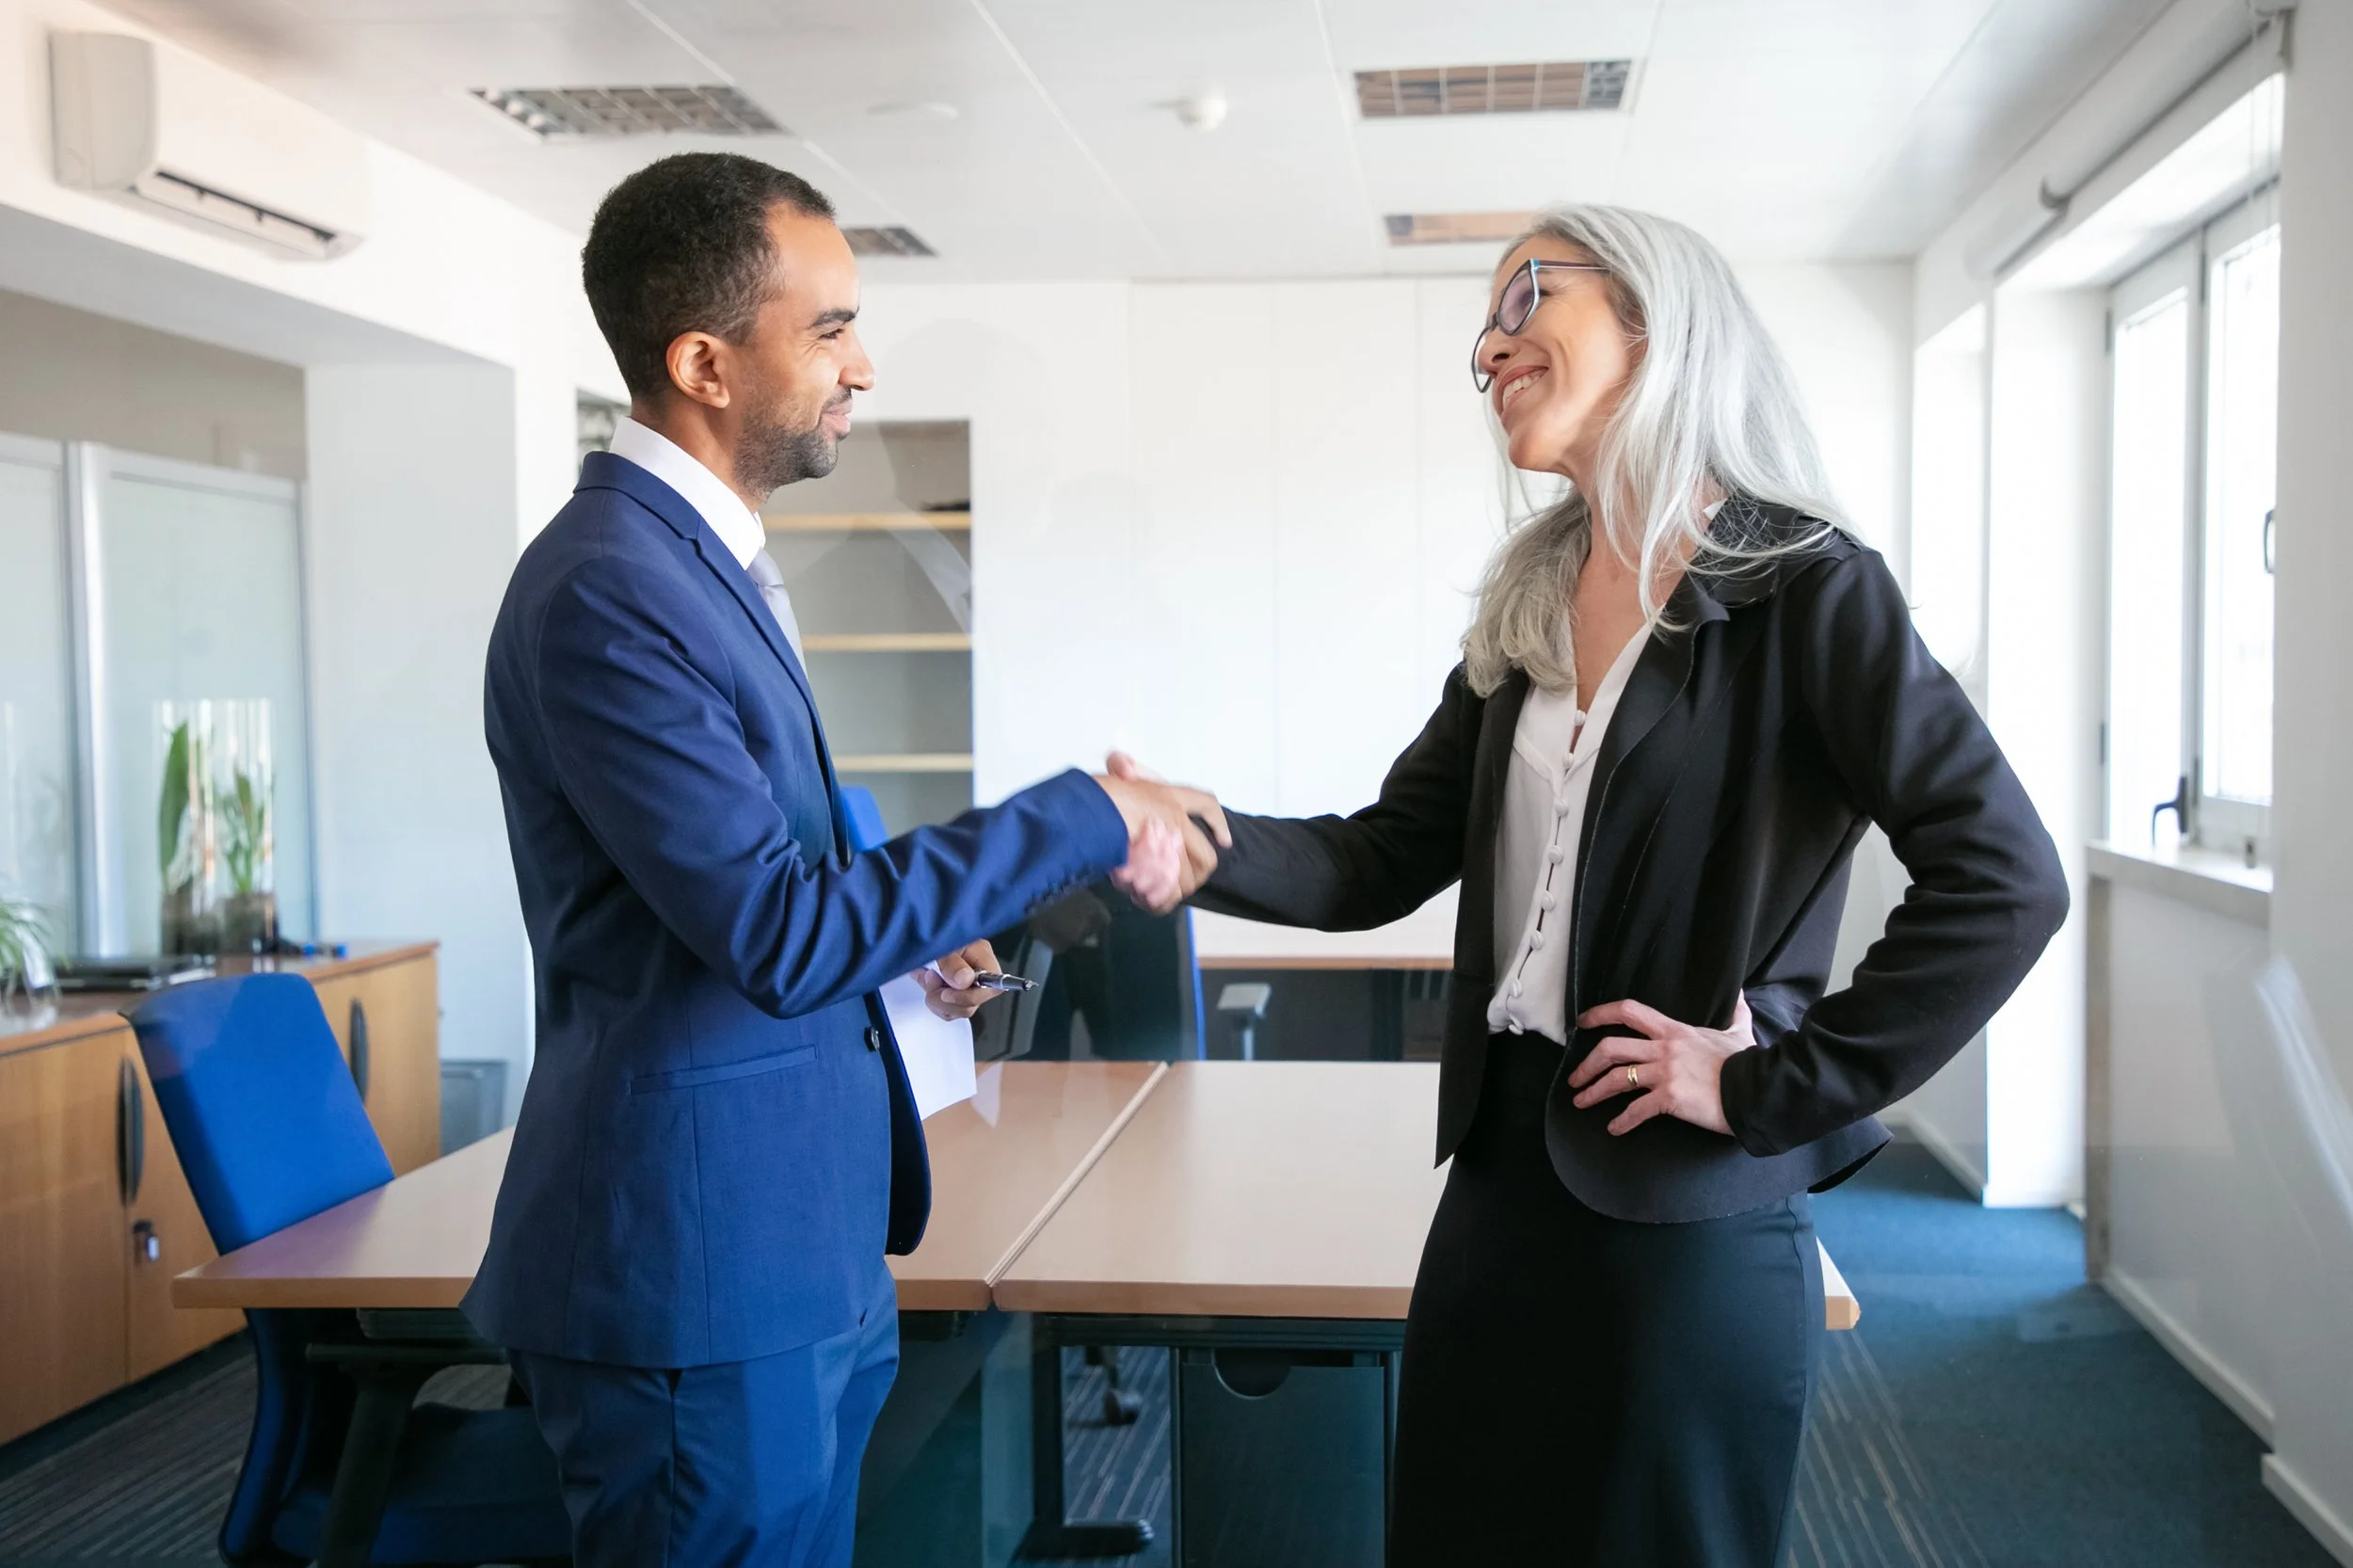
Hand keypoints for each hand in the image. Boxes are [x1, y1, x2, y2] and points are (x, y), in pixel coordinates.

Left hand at [912, 939, 1001, 1021]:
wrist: (924, 933)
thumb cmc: (939, 933)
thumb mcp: (943, 944)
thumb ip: (952, 962)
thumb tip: (965, 981)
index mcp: (983, 958)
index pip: (991, 987)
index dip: (968, 996)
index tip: (945, 993)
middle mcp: (980, 974)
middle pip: (971, 1004)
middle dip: (945, 999)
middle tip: (930, 978)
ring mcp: (968, 986)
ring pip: (958, 1010)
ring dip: (936, 999)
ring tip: (926, 977)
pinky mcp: (956, 993)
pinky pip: (947, 1010)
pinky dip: (933, 1001)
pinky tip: (926, 982)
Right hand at [1093, 752, 1230, 914]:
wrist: (1086, 809)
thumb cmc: (1096, 792)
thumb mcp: (1114, 773)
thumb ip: (1121, 767)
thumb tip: (1119, 762)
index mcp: (1168, 795)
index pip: (1206, 805)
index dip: (1218, 824)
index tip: (1225, 841)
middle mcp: (1175, 818)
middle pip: (1205, 855)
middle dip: (1197, 873)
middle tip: (1183, 882)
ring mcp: (1168, 843)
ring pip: (1187, 876)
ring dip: (1176, 889)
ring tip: (1160, 894)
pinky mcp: (1157, 866)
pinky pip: (1169, 891)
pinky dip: (1162, 901)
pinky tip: (1151, 902)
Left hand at [1564, 993, 1756, 1136]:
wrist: (1758, 1090)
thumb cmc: (1747, 1064)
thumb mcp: (1739, 1033)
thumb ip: (1735, 1013)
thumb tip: (1741, 994)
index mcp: (1675, 1030)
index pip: (1629, 1011)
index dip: (1601, 1014)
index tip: (1583, 1023)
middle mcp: (1664, 1048)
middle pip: (1611, 1049)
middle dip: (1586, 1065)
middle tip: (1574, 1079)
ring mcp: (1665, 1073)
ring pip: (1616, 1078)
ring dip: (1594, 1092)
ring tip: (1581, 1103)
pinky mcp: (1670, 1098)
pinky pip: (1636, 1110)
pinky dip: (1622, 1121)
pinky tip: (1614, 1129)